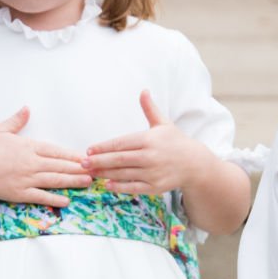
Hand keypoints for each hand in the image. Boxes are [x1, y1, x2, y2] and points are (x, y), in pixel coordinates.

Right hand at [0, 107, 91, 205]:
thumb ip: (16, 121)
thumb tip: (27, 108)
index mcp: (28, 147)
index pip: (56, 151)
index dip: (72, 155)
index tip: (86, 157)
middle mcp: (31, 163)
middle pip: (60, 165)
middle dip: (79, 168)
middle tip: (95, 170)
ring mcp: (27, 179)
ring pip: (55, 180)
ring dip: (73, 181)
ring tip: (87, 182)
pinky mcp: (20, 193)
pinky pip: (41, 196)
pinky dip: (55, 198)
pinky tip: (67, 200)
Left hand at [83, 90, 212, 193]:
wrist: (194, 164)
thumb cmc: (175, 142)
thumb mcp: (163, 124)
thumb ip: (150, 109)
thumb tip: (143, 91)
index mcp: (149, 139)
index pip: (121, 143)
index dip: (103, 147)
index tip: (89, 150)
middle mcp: (150, 156)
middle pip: (119, 159)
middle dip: (99, 161)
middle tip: (83, 163)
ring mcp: (153, 173)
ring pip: (124, 174)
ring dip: (105, 174)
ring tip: (91, 172)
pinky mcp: (155, 187)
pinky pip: (133, 187)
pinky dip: (120, 187)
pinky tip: (107, 184)